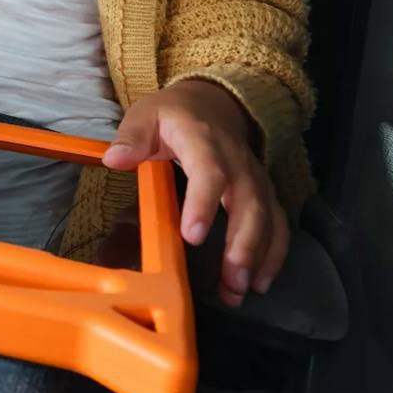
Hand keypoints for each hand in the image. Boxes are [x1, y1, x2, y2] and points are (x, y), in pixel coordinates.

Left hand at [103, 77, 285, 307]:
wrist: (212, 102)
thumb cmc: (172, 114)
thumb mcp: (144, 115)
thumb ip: (130, 137)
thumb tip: (115, 159)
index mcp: (203, 139)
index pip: (209, 171)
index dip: (204, 203)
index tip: (193, 235)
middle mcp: (236, 160)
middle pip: (248, 202)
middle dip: (242, 243)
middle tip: (229, 279)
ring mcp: (254, 177)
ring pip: (268, 217)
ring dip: (259, 255)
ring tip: (240, 289)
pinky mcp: (263, 192)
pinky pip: (277, 223)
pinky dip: (274, 253)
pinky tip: (259, 282)